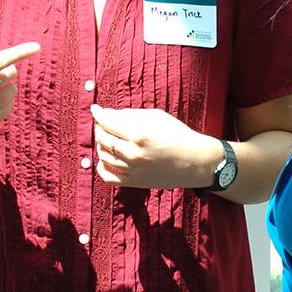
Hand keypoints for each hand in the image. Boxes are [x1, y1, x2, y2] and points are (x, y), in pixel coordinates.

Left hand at [90, 104, 215, 188]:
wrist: (195, 162)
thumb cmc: (178, 135)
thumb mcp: (157, 117)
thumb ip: (131, 115)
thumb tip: (109, 114)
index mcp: (139, 134)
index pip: (108, 123)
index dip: (99, 114)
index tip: (95, 109)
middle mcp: (133, 154)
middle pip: (103, 139)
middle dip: (99, 127)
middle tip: (103, 122)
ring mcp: (132, 170)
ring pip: (103, 156)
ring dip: (101, 144)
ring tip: (107, 137)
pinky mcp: (134, 183)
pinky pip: (108, 177)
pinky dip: (101, 167)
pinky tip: (104, 159)